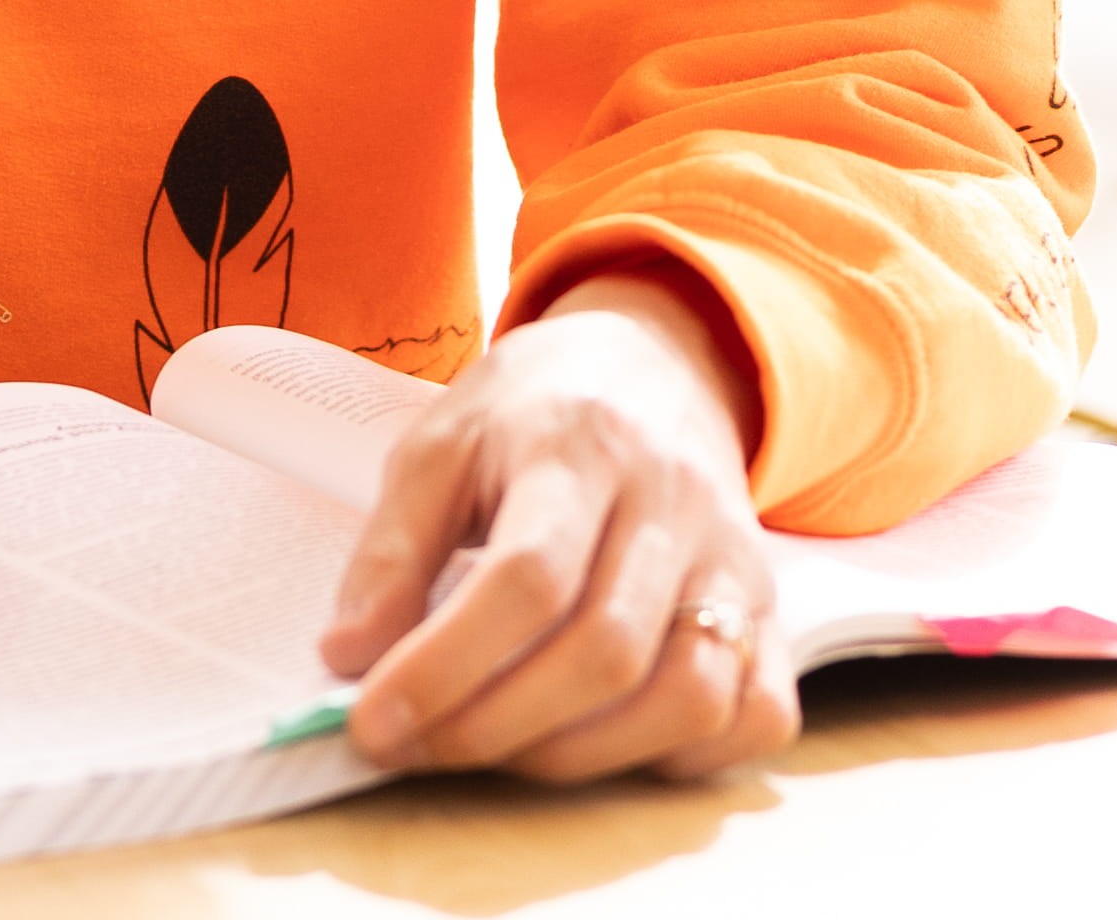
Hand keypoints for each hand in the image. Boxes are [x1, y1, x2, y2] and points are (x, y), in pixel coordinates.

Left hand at [316, 256, 793, 783]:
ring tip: (502, 749)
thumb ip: (390, 549)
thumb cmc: (537, 410)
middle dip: (495, 726)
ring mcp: (733, 558)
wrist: (655, 360)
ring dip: (583, 753)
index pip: (528, 576)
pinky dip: (691, 756)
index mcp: (581, 444)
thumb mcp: (441, 442)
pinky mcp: (767, 607)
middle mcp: (673, 502)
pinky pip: (759, 711)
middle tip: (419, 747)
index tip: (372, 722)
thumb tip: (349, 658)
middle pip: (605, 649)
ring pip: (690, 692)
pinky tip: (612, 743)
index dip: (444, 667)